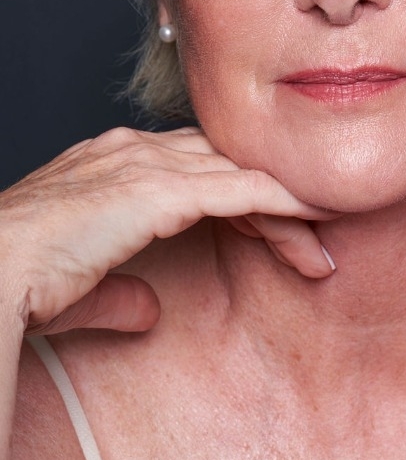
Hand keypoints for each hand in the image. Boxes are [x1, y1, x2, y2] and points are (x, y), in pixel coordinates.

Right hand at [0, 126, 335, 334]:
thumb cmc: (25, 280)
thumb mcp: (86, 284)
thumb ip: (123, 290)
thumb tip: (151, 309)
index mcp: (116, 160)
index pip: (198, 166)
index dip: (241, 195)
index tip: (274, 233)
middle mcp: (135, 150)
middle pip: (228, 164)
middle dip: (273, 200)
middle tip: (312, 242)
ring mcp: (147, 163)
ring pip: (241, 175)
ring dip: (288, 209)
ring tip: (322, 248)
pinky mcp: (159, 189)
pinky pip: (240, 190)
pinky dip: (281, 203)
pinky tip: (311, 220)